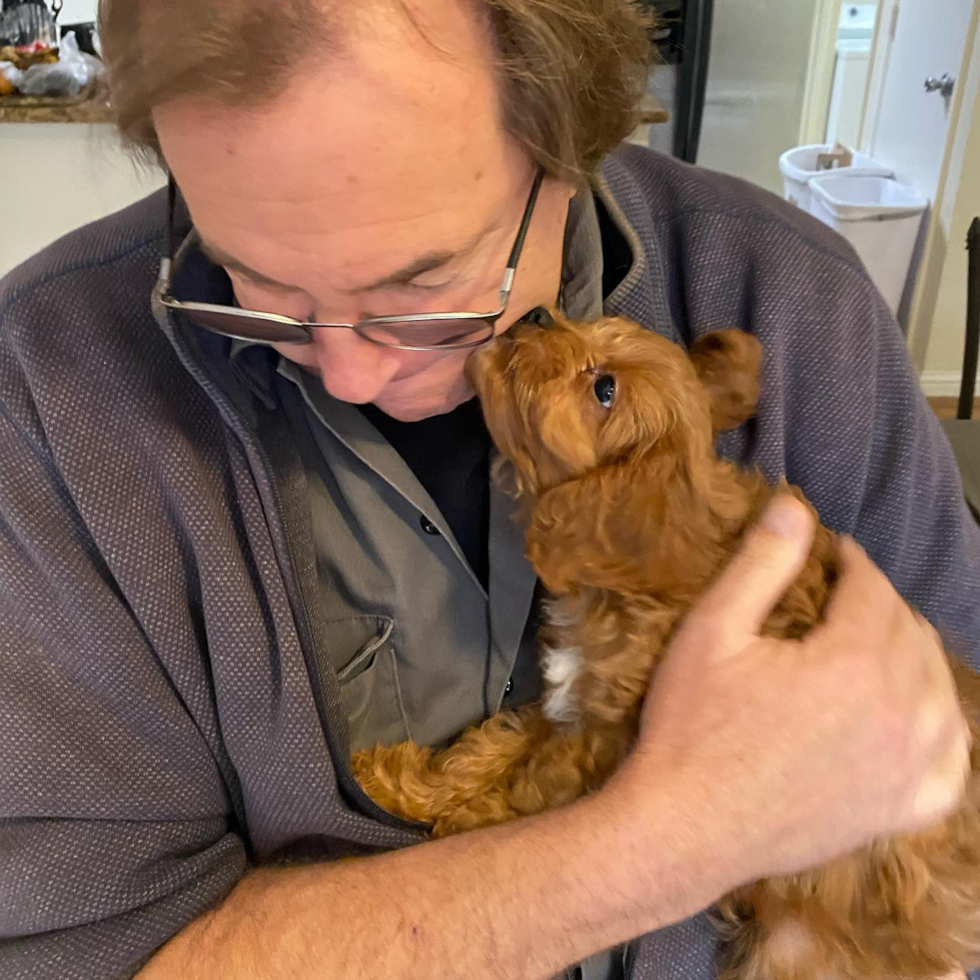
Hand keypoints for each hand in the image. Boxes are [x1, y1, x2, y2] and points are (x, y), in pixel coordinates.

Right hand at [606, 495, 970, 891]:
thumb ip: (761, 565)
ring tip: (877, 643)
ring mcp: (907, 770)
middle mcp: (899, 713)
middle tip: (843, 595)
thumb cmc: (691, 725)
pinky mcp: (899, 813)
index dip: (854, 563)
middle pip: (910, 635)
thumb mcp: (712, 631)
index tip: (833, 554)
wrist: (684, 826)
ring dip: (914, 656)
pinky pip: (952, 765)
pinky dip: (944, 731)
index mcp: (855, 662)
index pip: (874, 591)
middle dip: (880, 603)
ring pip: (941, 692)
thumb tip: (795, 506)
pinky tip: (922, 718)